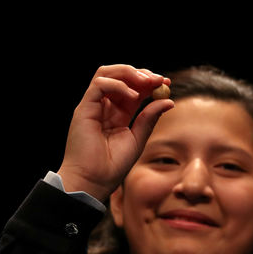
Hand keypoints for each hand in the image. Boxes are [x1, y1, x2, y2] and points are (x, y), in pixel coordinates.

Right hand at [57, 65, 173, 201]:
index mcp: (118, 114)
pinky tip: (133, 96)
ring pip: (106, 73)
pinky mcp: (84, 108)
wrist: (94, 180)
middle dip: (141, 73)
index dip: (149, 82)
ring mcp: (93, 106)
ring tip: (147, 83)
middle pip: (120, 76)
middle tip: (159, 79)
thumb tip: (168, 100)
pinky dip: (118, 85)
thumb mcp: (138, 138)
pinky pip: (99, 84)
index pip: (133, 88)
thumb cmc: (113, 165)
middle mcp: (105, 106)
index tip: (167, 82)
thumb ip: (150, 118)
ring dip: (129, 73)